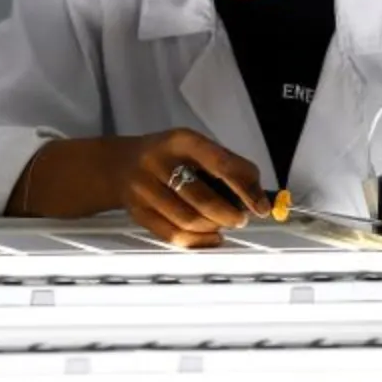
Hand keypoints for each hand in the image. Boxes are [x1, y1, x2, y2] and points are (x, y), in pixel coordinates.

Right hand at [119, 129, 270, 247]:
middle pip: (203, 199)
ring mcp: (145, 189)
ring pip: (188, 220)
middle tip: (241, 219)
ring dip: (215, 227)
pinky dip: (198, 241)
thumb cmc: (170, 157)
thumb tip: (258, 196)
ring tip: (224, 224)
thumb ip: (228, 166)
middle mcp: (159, 162)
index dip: (246, 189)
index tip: (262, 207)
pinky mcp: (138, 212)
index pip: (221, 165)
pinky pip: (173, 234)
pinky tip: (211, 236)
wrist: (119, 164)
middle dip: (230, 215)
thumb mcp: (196, 147)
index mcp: (181, 141)